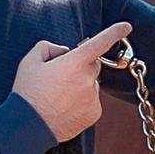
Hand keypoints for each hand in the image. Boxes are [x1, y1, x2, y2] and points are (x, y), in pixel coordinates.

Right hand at [16, 23, 131, 139]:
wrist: (28, 126)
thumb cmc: (28, 92)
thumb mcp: (30, 61)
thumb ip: (48, 47)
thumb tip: (62, 51)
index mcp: (74, 63)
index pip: (100, 43)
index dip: (115, 32)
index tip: (126, 26)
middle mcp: (88, 79)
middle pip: (93, 65)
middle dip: (81, 67)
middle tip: (61, 78)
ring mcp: (93, 98)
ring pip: (91, 85)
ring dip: (81, 86)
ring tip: (59, 97)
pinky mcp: (94, 114)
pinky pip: (92, 101)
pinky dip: (82, 102)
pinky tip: (65, 107)